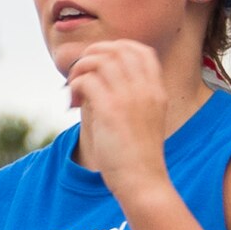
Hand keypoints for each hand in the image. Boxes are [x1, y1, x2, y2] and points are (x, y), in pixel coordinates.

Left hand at [66, 40, 171, 201]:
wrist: (143, 181)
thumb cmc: (137, 156)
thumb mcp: (141, 120)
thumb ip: (126, 97)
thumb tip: (94, 81)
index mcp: (156, 90)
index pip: (140, 51)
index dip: (116, 48)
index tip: (99, 62)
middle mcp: (145, 89)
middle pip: (117, 50)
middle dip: (93, 55)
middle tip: (80, 74)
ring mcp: (129, 98)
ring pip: (99, 61)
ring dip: (80, 70)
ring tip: (74, 89)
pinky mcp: (111, 110)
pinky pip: (87, 81)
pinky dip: (76, 86)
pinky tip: (74, 102)